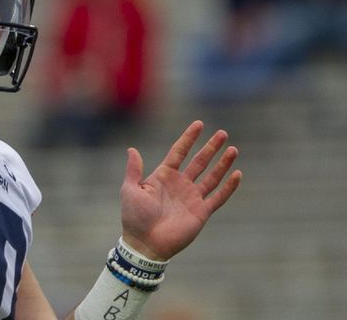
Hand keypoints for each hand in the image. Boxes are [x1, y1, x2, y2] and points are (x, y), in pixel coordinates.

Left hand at [119, 120, 241, 260]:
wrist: (145, 243)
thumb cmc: (134, 217)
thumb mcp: (130, 189)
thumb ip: (134, 170)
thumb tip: (132, 149)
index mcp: (164, 176)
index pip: (179, 152)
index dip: (189, 138)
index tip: (199, 124)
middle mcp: (180, 184)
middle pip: (199, 161)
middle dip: (211, 147)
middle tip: (223, 133)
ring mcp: (192, 197)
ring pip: (212, 176)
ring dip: (223, 163)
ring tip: (233, 149)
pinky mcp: (201, 212)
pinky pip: (218, 197)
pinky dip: (228, 186)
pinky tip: (237, 174)